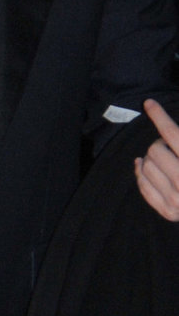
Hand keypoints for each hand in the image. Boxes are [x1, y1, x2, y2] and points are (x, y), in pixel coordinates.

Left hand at [135, 99, 178, 220]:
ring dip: (151, 158)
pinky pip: (143, 186)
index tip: (149, 104)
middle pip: (155, 150)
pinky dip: (140, 173)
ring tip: (162, 156)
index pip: (172, 134)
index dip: (159, 116)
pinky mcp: (169, 212)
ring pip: (146, 167)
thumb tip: (170, 128)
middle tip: (168, 145)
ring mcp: (177, 200)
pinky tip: (143, 165)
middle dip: (160, 143)